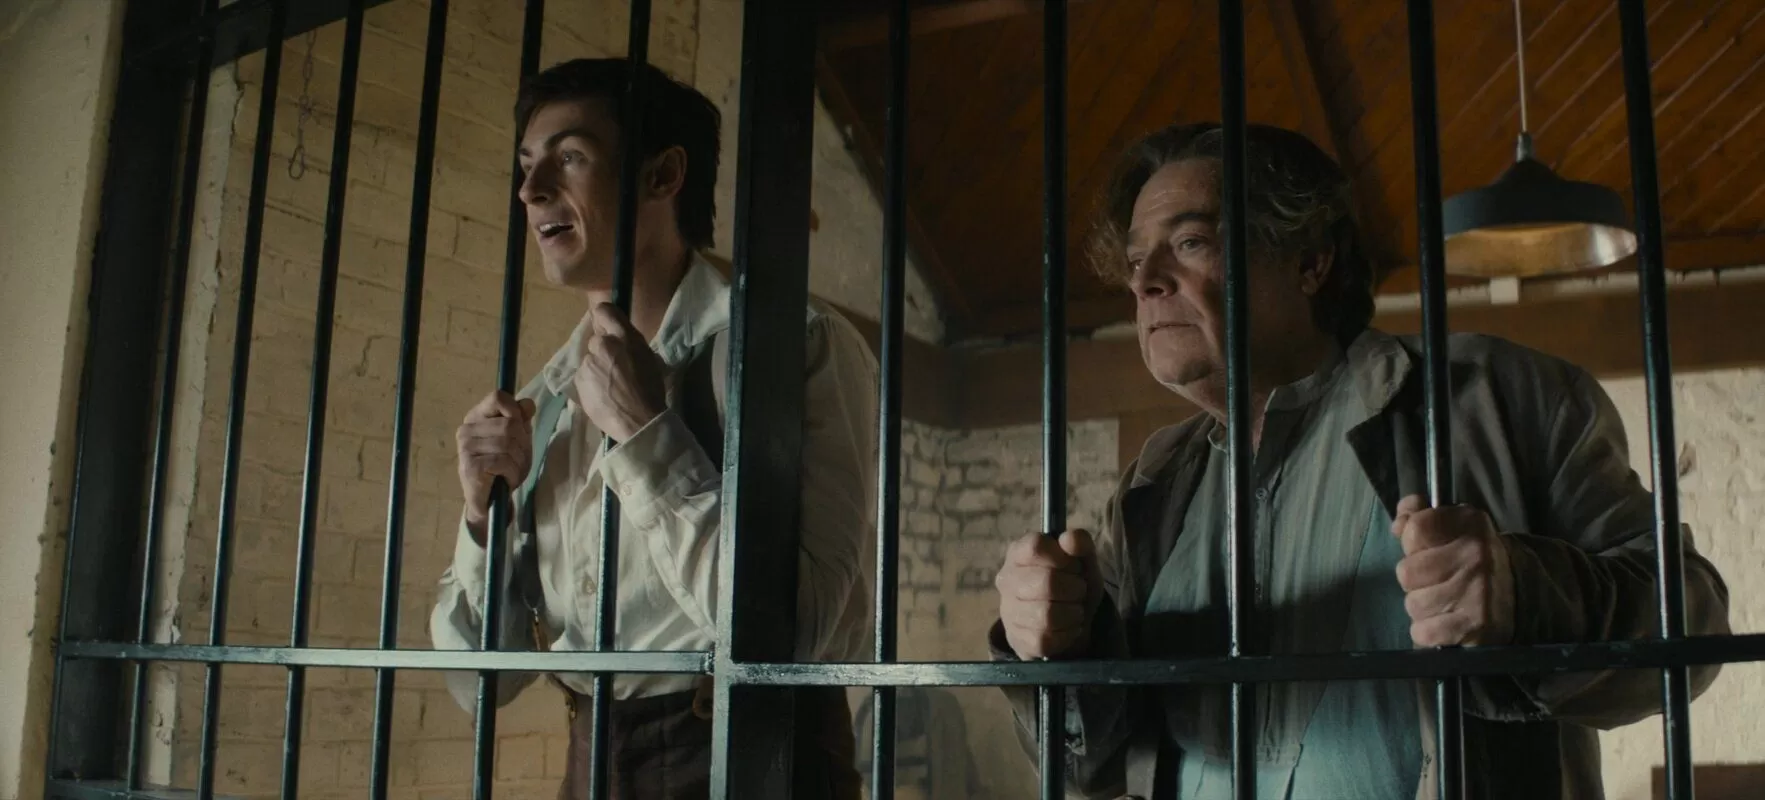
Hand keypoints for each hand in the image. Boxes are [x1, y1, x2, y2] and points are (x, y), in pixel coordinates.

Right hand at [456, 391, 537, 544]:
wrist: (488, 500)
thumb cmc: (502, 466)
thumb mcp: (518, 440)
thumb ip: (522, 420)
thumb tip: (527, 404)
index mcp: (477, 416)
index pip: (498, 397)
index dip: (516, 411)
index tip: (520, 428)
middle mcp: (467, 428)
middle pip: (510, 424)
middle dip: (523, 444)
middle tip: (518, 459)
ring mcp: (466, 447)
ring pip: (509, 443)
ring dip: (519, 461)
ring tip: (512, 471)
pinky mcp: (470, 466)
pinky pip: (503, 461)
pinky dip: (513, 472)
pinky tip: (507, 479)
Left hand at [574, 303, 665, 442]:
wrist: (639, 422)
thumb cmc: (651, 390)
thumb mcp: (648, 358)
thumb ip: (630, 344)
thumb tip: (619, 339)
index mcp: (624, 336)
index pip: (604, 310)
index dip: (604, 317)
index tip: (607, 326)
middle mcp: (603, 344)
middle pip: (596, 339)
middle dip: (603, 351)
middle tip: (615, 368)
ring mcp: (588, 362)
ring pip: (589, 360)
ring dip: (597, 369)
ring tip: (610, 387)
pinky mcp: (579, 380)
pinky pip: (583, 377)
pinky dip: (591, 384)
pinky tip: (603, 396)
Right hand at [996, 529, 1104, 659]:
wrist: (1066, 624)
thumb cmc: (1071, 585)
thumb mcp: (1083, 561)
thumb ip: (1081, 544)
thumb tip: (1068, 538)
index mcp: (1019, 553)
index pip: (1035, 546)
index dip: (1062, 557)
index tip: (1072, 565)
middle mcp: (1007, 580)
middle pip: (1047, 582)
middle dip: (1075, 588)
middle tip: (1078, 590)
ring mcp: (1008, 611)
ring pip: (1047, 614)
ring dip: (1072, 613)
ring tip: (1074, 610)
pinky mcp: (1017, 639)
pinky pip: (1046, 639)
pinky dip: (1067, 634)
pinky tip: (1067, 628)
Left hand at [1392, 494, 1515, 647]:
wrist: (1518, 600)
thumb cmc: (1471, 562)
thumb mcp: (1452, 530)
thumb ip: (1418, 518)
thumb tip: (1398, 523)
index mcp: (1470, 523)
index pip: (1416, 527)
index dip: (1412, 544)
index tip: (1426, 550)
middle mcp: (1477, 554)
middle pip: (1406, 571)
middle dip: (1414, 582)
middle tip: (1438, 582)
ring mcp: (1478, 591)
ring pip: (1413, 603)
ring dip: (1422, 608)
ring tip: (1444, 603)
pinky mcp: (1476, 626)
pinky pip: (1423, 631)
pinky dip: (1427, 632)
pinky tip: (1446, 624)